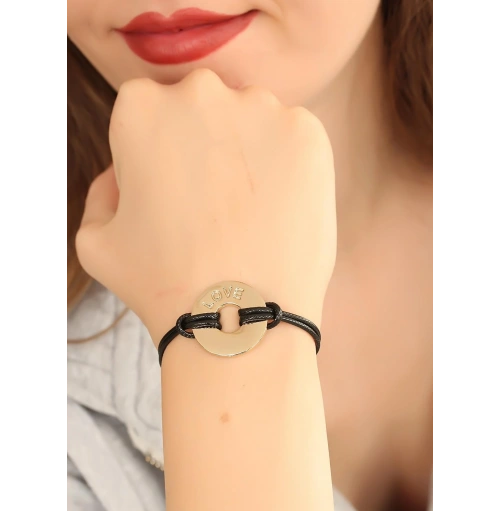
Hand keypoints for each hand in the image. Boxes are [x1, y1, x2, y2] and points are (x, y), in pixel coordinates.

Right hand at [76, 69, 336, 343]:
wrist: (239, 316)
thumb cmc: (162, 283)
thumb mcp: (96, 239)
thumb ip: (102, 190)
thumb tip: (125, 172)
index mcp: (141, 107)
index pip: (151, 112)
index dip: (159, 156)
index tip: (172, 193)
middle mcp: (200, 92)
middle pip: (203, 108)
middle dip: (204, 145)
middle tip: (212, 204)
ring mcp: (260, 108)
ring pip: (251, 120)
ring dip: (248, 153)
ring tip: (248, 214)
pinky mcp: (307, 133)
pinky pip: (292, 139)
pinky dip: (287, 167)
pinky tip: (276, 211)